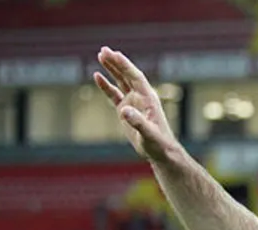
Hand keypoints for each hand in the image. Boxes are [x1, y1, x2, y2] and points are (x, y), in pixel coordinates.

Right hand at [95, 47, 178, 163]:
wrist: (161, 153)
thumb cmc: (158, 144)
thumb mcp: (149, 134)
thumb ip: (138, 122)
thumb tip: (124, 110)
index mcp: (148, 98)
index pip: (135, 77)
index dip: (125, 65)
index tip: (114, 54)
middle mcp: (141, 97)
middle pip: (127, 75)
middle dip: (116, 63)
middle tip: (103, 50)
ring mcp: (133, 103)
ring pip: (120, 81)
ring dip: (111, 69)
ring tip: (100, 55)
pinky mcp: (125, 111)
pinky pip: (114, 94)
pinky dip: (106, 86)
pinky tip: (97, 76)